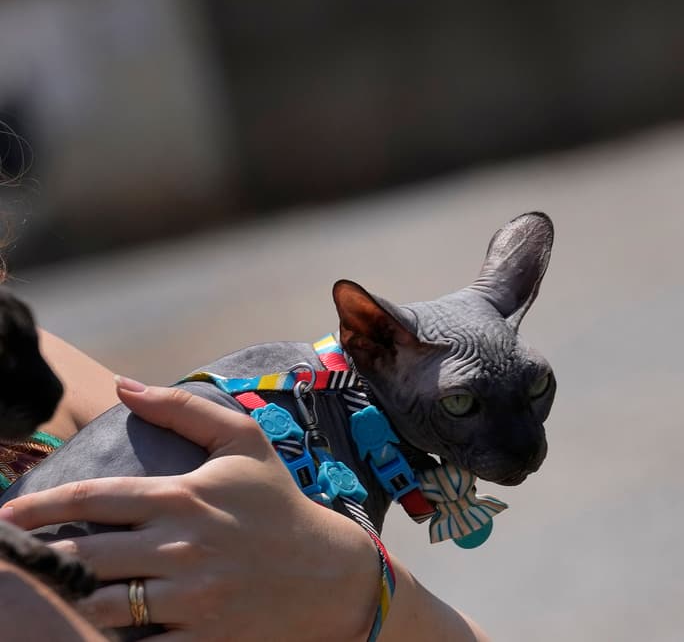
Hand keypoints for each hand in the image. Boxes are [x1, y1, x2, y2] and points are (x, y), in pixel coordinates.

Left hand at [1, 377, 380, 640]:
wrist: (332, 573)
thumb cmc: (280, 504)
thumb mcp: (244, 443)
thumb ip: (183, 410)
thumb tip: (124, 385)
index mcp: (184, 497)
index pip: (92, 499)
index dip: (37, 508)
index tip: (7, 516)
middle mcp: (181, 547)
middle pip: (82, 558)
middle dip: (38, 561)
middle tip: (13, 562)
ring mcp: (191, 597)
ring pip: (99, 608)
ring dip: (64, 604)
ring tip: (42, 598)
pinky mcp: (203, 637)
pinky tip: (84, 632)